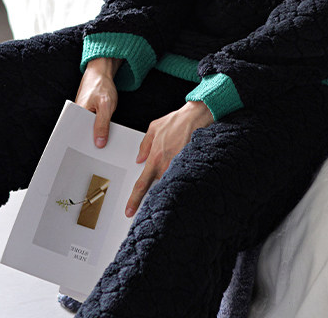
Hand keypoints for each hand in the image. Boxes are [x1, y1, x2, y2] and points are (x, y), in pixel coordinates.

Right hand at [75, 57, 121, 147]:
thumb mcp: (105, 106)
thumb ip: (102, 124)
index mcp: (75, 114)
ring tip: (102, 149)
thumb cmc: (101, 86)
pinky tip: (104, 137)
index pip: (75, 135)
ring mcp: (82, 116)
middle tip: (97, 154)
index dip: (81, 147)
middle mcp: (76, 116)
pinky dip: (98, 131)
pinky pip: (92, 126)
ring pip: (88, 131)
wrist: (101, 73)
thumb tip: (99, 143)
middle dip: (89, 144)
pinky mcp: (88, 115)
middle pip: (82, 135)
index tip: (87, 157)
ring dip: (95, 137)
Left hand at [125, 100, 213, 216]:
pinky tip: (183, 168)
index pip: (141, 185)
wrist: (197, 116)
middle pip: (157, 186)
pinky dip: (180, 175)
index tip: (129, 211)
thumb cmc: (178, 121)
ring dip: (169, 180)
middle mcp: (166, 166)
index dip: (134, 200)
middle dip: (156, 188)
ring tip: (174, 168)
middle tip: (159, 183)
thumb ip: (144, 145)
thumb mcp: (154, 128)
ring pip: (170, 182)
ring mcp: (179, 168)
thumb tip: (139, 158)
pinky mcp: (190, 167)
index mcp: (155, 158)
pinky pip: (182, 176)